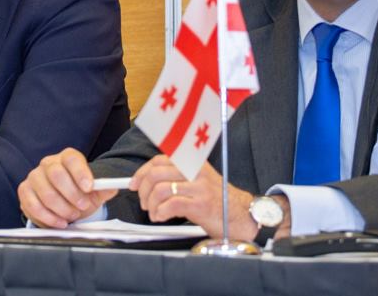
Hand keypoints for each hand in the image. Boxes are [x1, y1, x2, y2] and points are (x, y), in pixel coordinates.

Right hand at [18, 147, 117, 228]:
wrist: (63, 202)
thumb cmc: (78, 194)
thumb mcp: (94, 192)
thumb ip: (104, 188)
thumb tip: (113, 187)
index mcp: (66, 158)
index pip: (71, 159)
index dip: (80, 173)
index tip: (89, 187)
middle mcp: (48, 164)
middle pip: (56, 174)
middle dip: (72, 195)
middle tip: (82, 207)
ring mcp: (34, 176)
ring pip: (46, 193)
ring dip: (62, 209)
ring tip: (72, 215)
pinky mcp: (24, 191)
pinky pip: (33, 205)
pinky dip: (49, 217)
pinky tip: (59, 222)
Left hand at [131, 155, 266, 240]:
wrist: (243, 216)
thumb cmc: (218, 201)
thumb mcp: (199, 181)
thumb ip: (178, 176)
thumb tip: (148, 180)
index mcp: (193, 163)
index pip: (159, 160)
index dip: (142, 172)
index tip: (134, 184)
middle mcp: (196, 171)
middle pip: (156, 174)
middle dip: (143, 190)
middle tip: (144, 202)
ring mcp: (199, 188)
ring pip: (161, 190)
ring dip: (151, 204)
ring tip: (154, 213)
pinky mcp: (201, 205)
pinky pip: (171, 205)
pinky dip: (160, 212)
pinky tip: (161, 217)